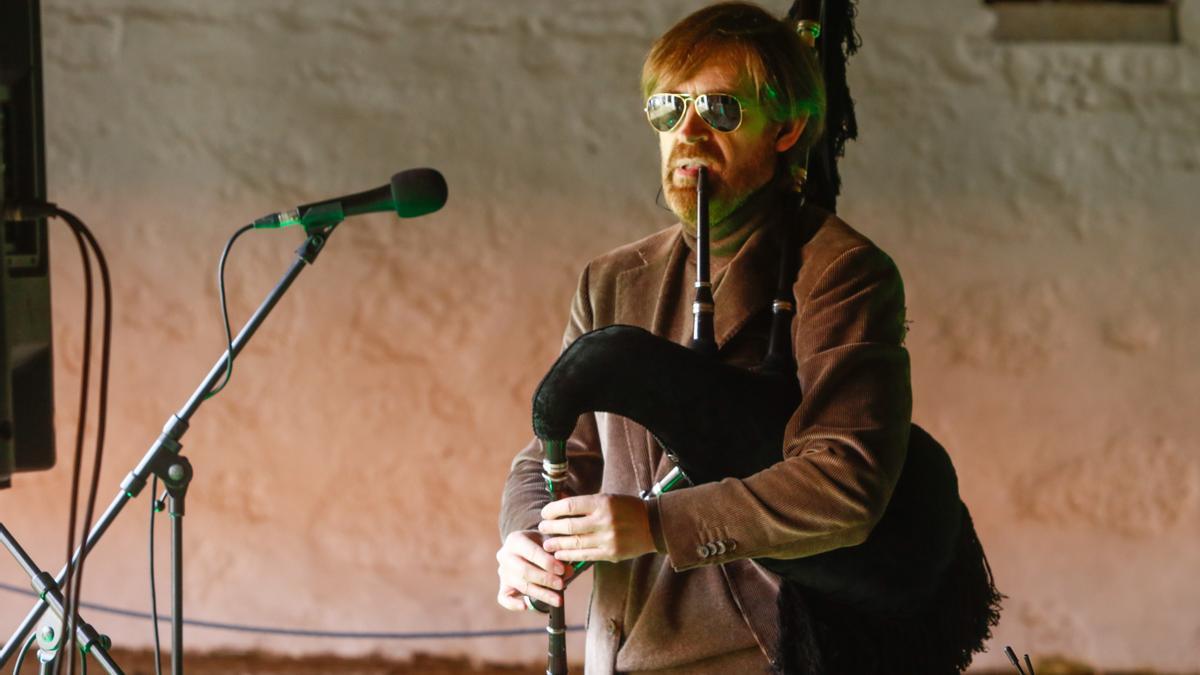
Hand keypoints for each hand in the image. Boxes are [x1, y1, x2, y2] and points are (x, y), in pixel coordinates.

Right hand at [496, 530, 573, 610]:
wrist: (528, 545)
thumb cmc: (541, 543)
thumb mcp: (549, 541)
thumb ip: (558, 554)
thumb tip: (569, 571)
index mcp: (515, 539)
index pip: (532, 552)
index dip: (548, 563)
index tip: (562, 570)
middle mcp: (505, 555)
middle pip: (524, 571)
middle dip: (545, 579)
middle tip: (561, 584)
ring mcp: (503, 572)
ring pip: (520, 585)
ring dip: (541, 594)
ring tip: (557, 600)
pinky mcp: (503, 586)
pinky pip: (504, 598)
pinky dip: (513, 604)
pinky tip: (526, 606)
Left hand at [539, 494, 656, 562]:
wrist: (654, 525)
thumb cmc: (628, 508)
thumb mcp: (607, 498)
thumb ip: (584, 503)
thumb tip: (558, 501)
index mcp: (602, 502)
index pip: (569, 506)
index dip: (552, 510)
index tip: (544, 514)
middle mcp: (603, 520)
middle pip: (568, 526)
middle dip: (551, 528)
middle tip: (542, 528)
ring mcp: (607, 539)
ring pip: (574, 543)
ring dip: (557, 544)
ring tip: (547, 544)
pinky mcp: (610, 554)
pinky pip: (585, 556)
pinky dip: (570, 555)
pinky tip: (560, 554)